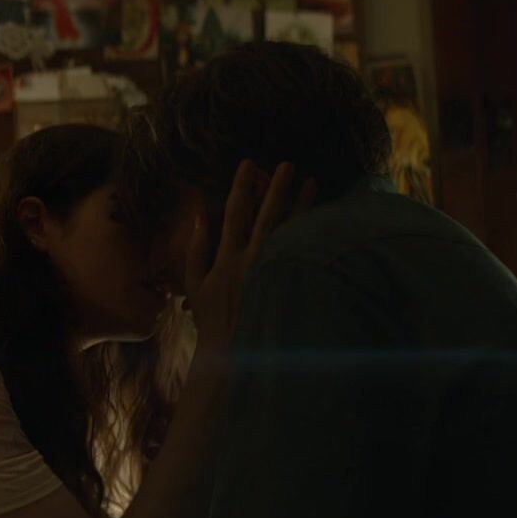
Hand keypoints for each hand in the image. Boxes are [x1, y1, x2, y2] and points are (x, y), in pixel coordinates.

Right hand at [184, 161, 316, 357]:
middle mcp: (252, 263)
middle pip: (268, 216)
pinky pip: (302, 253)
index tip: (248, 164)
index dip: (241, 186)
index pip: (234, 213)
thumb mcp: (194, 285)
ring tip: (312, 182)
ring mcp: (273, 274)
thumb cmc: (211, 319)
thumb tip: (200, 216)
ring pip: (290, 232)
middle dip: (277, 188)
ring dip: (301, 206)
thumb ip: (196, 250)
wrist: (232, 353)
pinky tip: (322, 218)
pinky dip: (310, 234)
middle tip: (288, 164)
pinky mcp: (288, 285)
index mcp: (227, 260)